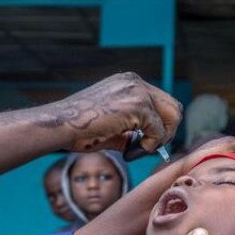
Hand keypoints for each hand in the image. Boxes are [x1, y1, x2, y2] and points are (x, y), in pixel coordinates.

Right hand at [45, 72, 181, 153]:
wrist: (60, 125)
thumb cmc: (78, 128)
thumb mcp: (111, 125)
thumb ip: (131, 130)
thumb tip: (146, 144)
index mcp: (129, 83)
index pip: (161, 102)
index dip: (159, 125)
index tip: (145, 142)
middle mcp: (136, 82)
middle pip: (174, 107)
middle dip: (166, 131)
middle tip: (149, 148)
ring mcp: (138, 92)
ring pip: (172, 117)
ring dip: (160, 138)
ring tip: (139, 150)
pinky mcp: (138, 106)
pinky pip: (158, 131)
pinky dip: (149, 145)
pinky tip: (130, 151)